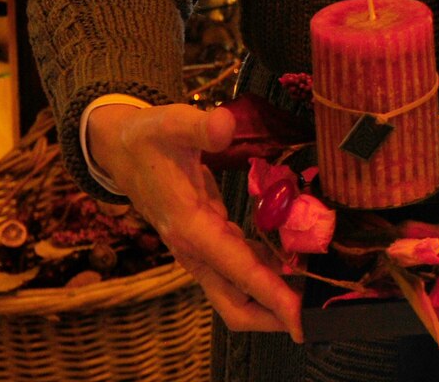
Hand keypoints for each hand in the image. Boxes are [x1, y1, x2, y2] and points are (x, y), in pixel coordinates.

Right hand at [88, 102, 302, 340]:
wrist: (122, 149)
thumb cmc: (149, 138)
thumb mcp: (171, 123)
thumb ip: (200, 127)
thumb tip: (224, 126)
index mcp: (189, 227)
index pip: (237, 270)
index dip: (270, 294)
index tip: (298, 316)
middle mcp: (195, 249)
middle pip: (235, 303)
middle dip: (273, 316)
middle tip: (314, 315)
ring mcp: (200, 250)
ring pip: (237, 292)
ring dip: (273, 298)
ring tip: (316, 292)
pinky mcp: (207, 242)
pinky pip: (239, 269)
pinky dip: (265, 274)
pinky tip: (295, 263)